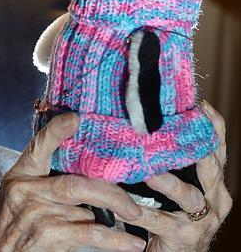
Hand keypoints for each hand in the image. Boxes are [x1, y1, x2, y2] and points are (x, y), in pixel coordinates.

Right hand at [0, 113, 146, 250]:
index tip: (76, 118)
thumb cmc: (17, 224)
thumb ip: (47, 181)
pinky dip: (114, 240)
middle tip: (132, 203)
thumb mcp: (23, 195)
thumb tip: (92, 172)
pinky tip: (130, 243)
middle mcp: (25, 189)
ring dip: (113, 215)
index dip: (57, 131)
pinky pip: (88, 233)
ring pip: (84, 209)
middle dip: (110, 192)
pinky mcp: (44, 234)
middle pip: (75, 183)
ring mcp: (34, 212)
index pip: (38, 146)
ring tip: (135, 217)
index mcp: (21, 174)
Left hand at [124, 101, 232, 251]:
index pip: (218, 150)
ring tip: (150, 173)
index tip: (201, 105)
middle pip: (211, 169)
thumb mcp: (180, 190)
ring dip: (169, 182)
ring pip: (188, 195)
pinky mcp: (183, 236)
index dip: (213, 127)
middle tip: (176, 133)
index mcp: (214, 185)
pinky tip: (123, 205)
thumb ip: (174, 164)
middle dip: (197, 150)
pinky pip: (159, 222)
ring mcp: (202, 220)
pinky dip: (140, 213)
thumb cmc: (173, 216)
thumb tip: (150, 127)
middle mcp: (215, 200)